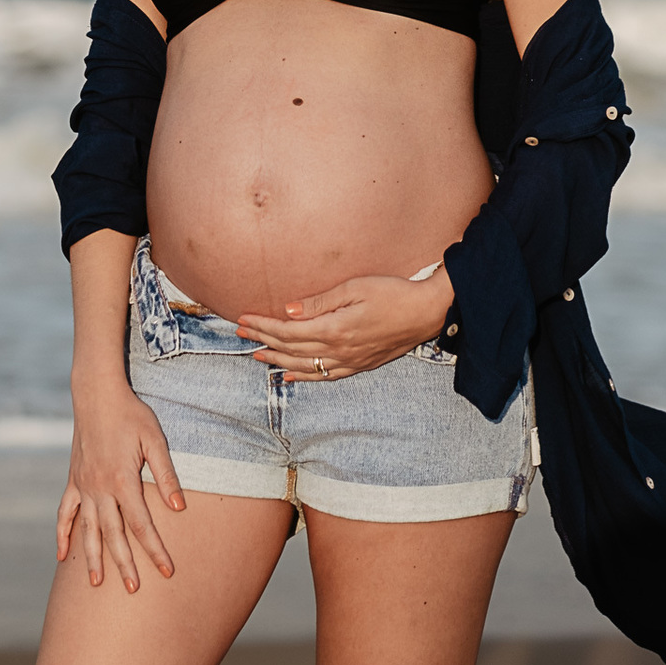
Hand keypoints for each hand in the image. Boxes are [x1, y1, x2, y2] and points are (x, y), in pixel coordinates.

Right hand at [56, 377, 185, 591]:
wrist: (96, 394)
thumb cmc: (131, 414)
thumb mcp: (155, 439)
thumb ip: (166, 474)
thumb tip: (179, 507)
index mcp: (122, 480)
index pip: (141, 525)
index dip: (155, 550)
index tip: (167, 571)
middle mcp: (100, 488)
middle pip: (113, 535)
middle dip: (125, 564)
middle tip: (134, 590)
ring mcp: (83, 485)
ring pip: (88, 530)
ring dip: (92, 558)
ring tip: (97, 583)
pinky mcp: (73, 480)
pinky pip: (65, 513)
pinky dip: (63, 535)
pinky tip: (62, 556)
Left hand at [237, 268, 452, 381]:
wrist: (426, 313)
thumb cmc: (392, 292)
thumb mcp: (355, 288)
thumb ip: (320, 302)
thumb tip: (288, 310)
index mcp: (334, 328)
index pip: (288, 330)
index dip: (263, 326)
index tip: (243, 319)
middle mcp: (338, 350)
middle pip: (291, 348)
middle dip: (263, 341)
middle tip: (239, 334)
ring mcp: (349, 361)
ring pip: (304, 365)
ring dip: (277, 361)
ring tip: (256, 356)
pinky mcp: (360, 364)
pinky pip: (325, 375)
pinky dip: (304, 376)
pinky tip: (291, 375)